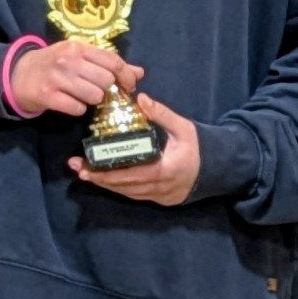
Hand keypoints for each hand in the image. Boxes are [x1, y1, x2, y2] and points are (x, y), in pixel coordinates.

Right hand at [6, 34, 136, 120]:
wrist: (16, 74)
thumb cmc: (53, 64)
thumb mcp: (79, 57)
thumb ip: (108, 63)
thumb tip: (139, 72)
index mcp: (78, 48)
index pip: (113, 61)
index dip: (126, 76)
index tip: (129, 86)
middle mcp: (69, 60)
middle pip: (105, 80)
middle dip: (106, 89)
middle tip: (98, 92)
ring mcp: (57, 78)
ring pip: (94, 96)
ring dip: (92, 101)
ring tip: (82, 97)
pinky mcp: (47, 95)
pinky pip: (76, 108)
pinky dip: (77, 109)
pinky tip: (70, 103)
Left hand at [72, 98, 200, 206]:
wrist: (219, 169)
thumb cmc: (200, 147)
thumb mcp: (184, 128)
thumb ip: (162, 114)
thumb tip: (141, 99)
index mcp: (166, 170)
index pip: (131, 175)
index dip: (107, 174)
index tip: (87, 167)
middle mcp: (160, 188)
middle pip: (124, 186)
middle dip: (99, 178)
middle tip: (77, 168)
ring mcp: (159, 196)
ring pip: (127, 193)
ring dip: (106, 183)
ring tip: (84, 172)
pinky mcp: (159, 199)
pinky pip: (134, 195)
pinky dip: (118, 187)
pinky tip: (104, 179)